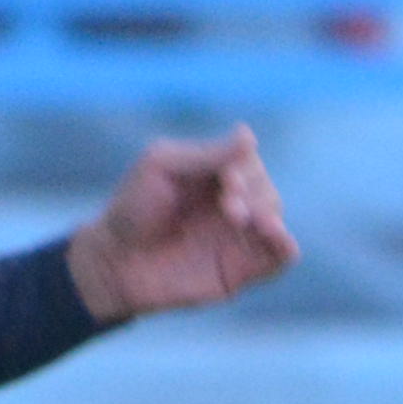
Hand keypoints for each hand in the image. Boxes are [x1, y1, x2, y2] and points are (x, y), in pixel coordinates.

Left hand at [66, 124, 296, 318]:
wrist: (116, 263)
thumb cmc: (132, 209)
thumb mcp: (161, 165)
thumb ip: (206, 153)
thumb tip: (249, 135)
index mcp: (214, 174)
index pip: (248, 161)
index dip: (244, 168)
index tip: (226, 181)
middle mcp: (231, 202)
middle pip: (265, 187)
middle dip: (252, 192)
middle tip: (228, 207)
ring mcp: (238, 236)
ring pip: (275, 216)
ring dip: (266, 214)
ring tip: (239, 220)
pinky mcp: (242, 269)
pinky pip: (282, 256)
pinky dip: (286, 245)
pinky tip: (276, 236)